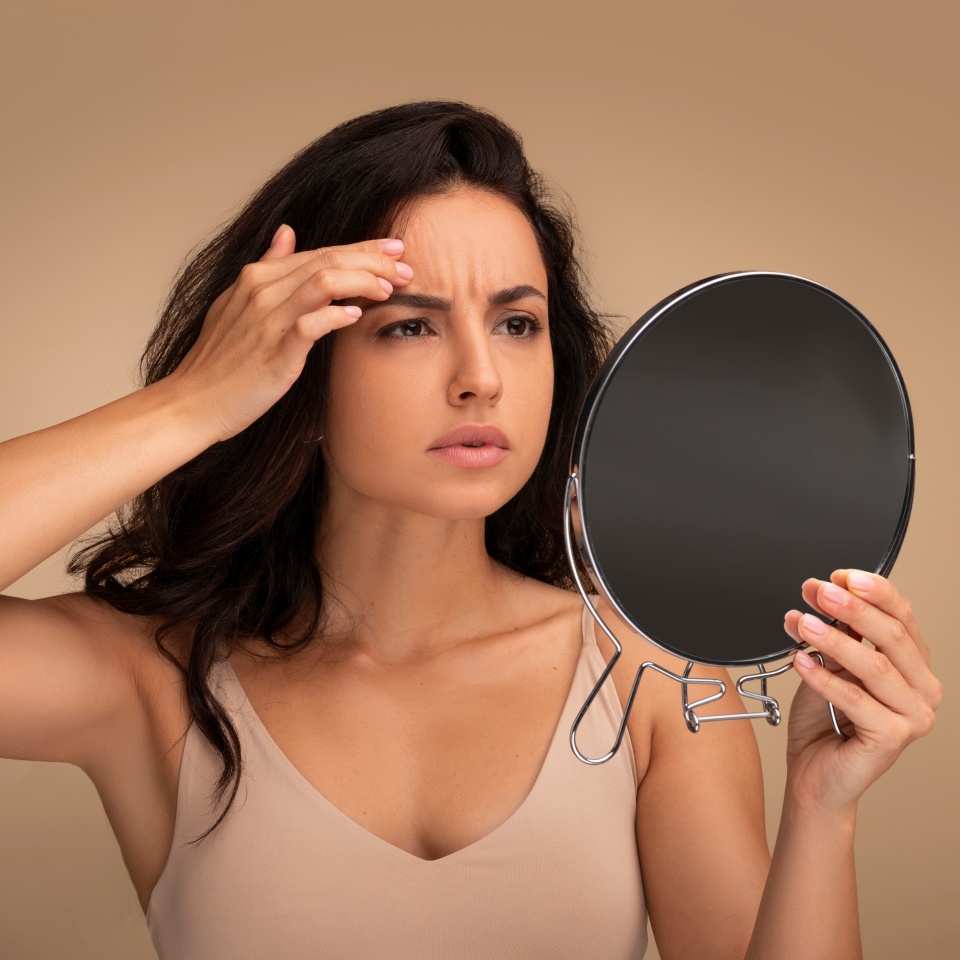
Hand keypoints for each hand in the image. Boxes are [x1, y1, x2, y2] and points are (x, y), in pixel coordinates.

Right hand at [168, 225, 413, 442]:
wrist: (193, 402)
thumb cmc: (220, 360)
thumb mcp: (236, 303)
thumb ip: (268, 267)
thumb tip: (287, 233)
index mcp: (256, 277)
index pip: (319, 251)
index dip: (361, 248)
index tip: (393, 251)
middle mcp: (262, 291)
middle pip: (327, 260)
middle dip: (372, 260)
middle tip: (405, 266)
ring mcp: (267, 320)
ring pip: (324, 282)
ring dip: (363, 281)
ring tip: (390, 289)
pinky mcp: (275, 351)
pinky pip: (311, 324)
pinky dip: (336, 315)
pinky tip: (356, 315)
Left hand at [781, 569, 941, 815]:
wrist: (814, 772)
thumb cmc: (824, 719)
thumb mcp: (829, 663)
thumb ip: (836, 632)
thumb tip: (825, 591)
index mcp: (913, 664)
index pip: (901, 616)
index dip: (871, 591)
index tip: (838, 575)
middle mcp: (922, 689)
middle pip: (892, 636)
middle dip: (852, 608)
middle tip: (818, 591)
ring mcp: (913, 715)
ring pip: (874, 666)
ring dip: (834, 639)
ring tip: (802, 622)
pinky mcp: (894, 737)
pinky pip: (855, 698)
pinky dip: (823, 676)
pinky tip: (799, 659)